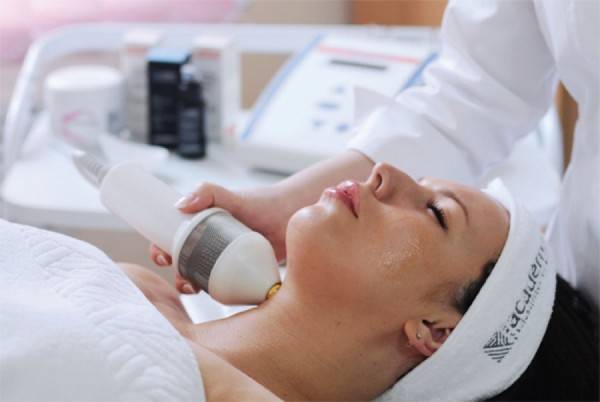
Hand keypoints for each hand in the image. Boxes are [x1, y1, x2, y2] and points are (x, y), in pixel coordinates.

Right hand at [150, 182, 290, 293]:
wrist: (293, 217)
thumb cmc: (261, 203)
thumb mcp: (232, 196)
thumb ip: (208, 192)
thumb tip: (181, 204)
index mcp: (201, 226)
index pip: (171, 240)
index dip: (160, 250)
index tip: (162, 258)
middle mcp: (210, 245)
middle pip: (182, 264)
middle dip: (176, 275)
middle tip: (183, 280)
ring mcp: (225, 261)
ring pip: (200, 278)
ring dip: (192, 287)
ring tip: (196, 289)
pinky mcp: (241, 275)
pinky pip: (223, 289)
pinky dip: (216, 295)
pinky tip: (218, 297)